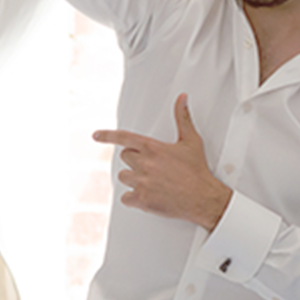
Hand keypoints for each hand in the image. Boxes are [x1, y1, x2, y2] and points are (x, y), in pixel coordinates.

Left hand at [92, 94, 231, 229]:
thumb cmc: (197, 171)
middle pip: (125, 158)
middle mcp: (144, 164)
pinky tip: (145, 195)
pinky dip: (133, 198)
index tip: (96, 136)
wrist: (203, 198)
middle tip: (149, 165)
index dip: (107, 135)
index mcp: (152, 148)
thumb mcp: (191, 140)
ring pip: (124, 177)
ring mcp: (141, 183)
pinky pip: (126, 198)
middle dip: (134, 160)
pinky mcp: (142, 200)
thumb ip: (182, 118)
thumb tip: (182, 99)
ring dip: (133, 178)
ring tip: (149, 181)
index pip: (124, 137)